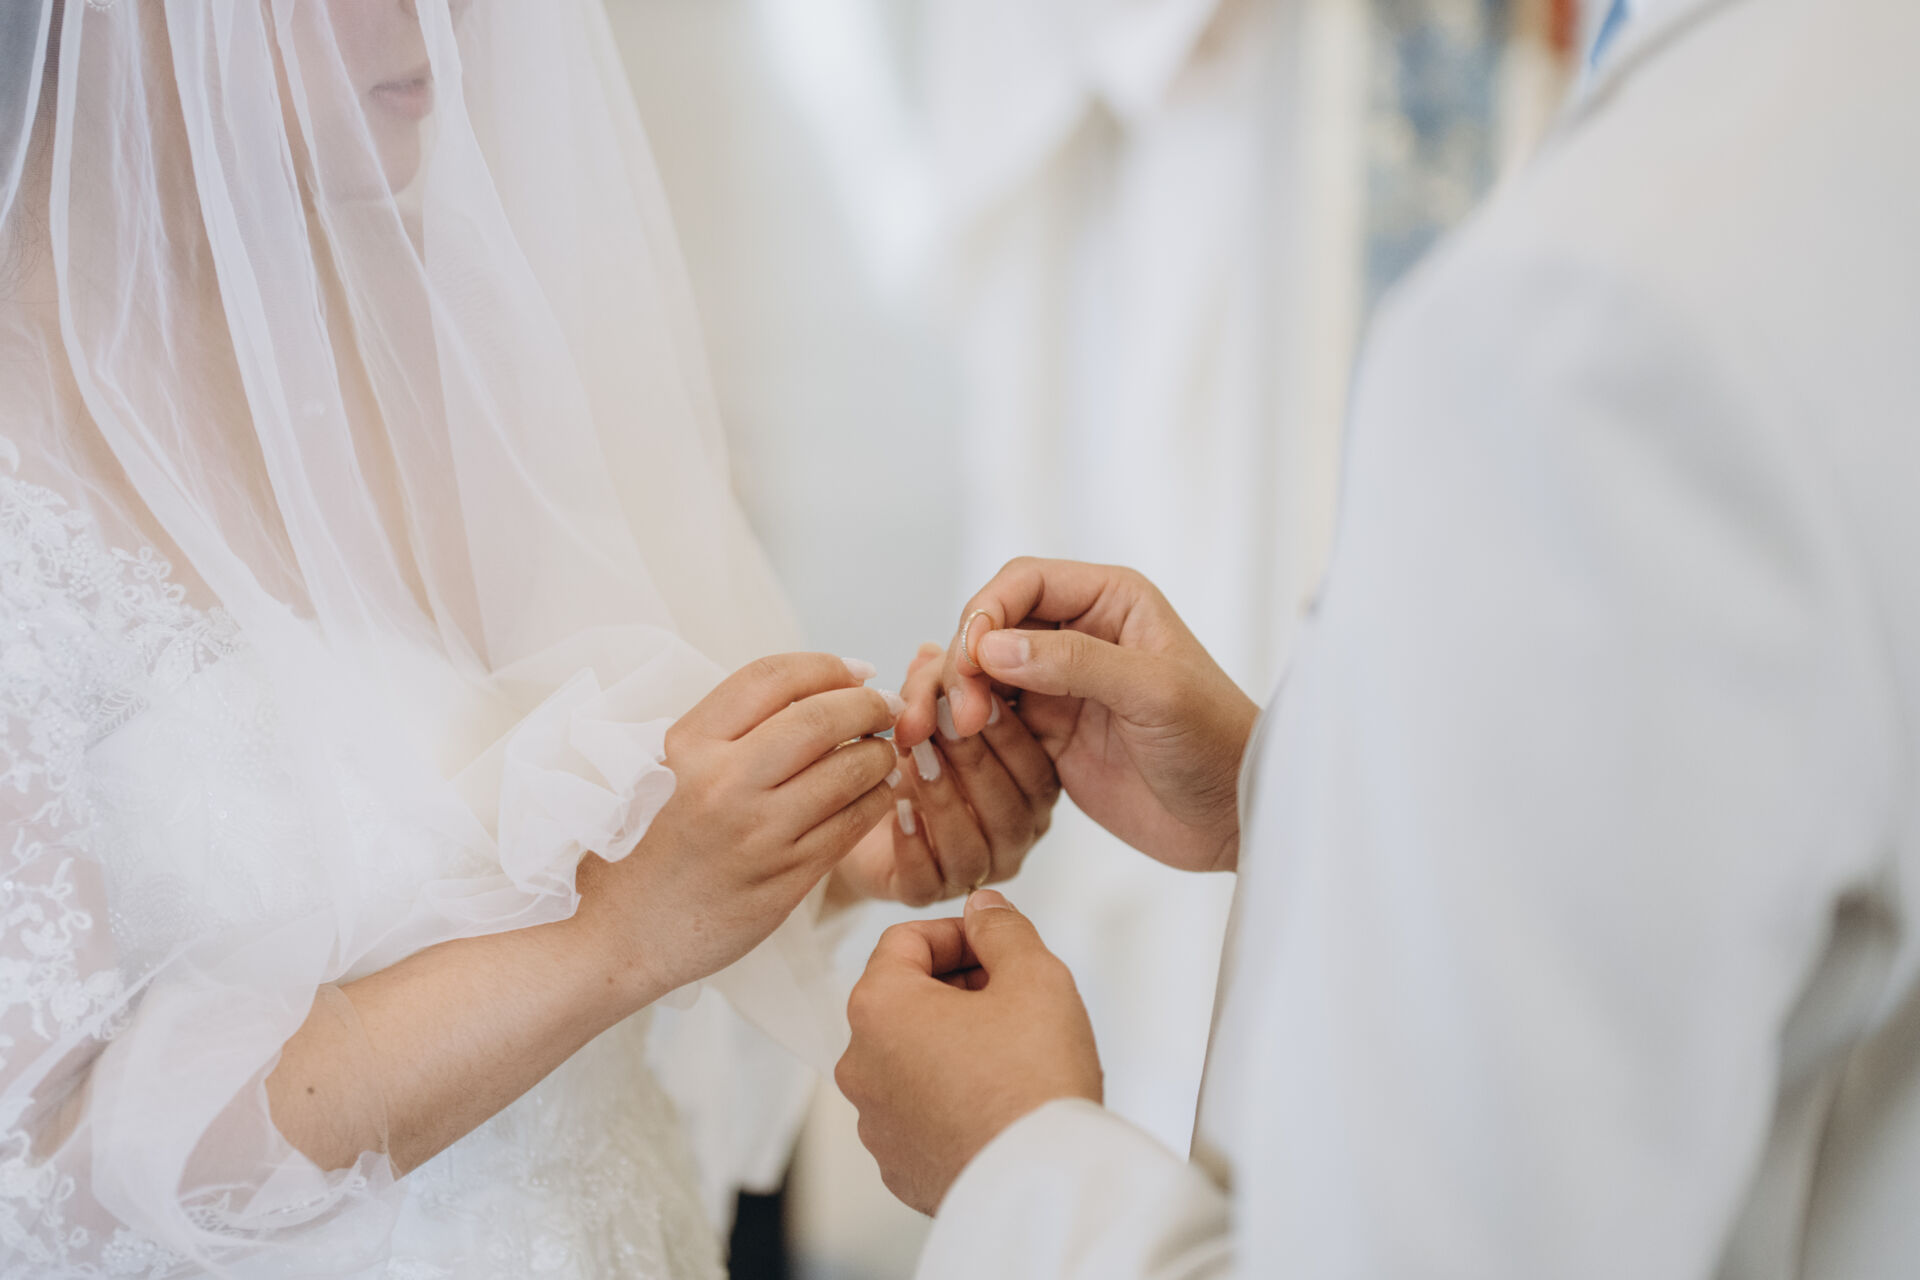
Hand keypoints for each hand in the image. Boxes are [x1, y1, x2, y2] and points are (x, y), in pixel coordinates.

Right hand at [572, 653, 900, 1003]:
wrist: (617, 933)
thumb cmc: (646, 844)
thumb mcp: (667, 768)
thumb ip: (730, 731)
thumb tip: (817, 692)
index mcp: (688, 745)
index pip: (773, 678)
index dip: (827, 666)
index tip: (856, 672)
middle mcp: (724, 783)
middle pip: (822, 718)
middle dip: (869, 704)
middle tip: (887, 706)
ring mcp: (759, 834)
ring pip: (850, 771)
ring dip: (880, 753)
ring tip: (884, 751)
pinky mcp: (785, 880)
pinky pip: (852, 825)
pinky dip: (876, 800)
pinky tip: (876, 793)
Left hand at [832, 643, 1061, 904]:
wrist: (851, 801)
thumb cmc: (907, 749)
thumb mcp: (926, 706)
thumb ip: (939, 683)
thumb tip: (932, 651)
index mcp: (1029, 792)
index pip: (1037, 770)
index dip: (1009, 733)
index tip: (975, 696)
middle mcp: (1013, 836)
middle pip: (1011, 810)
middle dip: (976, 760)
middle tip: (942, 721)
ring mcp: (973, 871)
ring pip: (974, 847)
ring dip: (945, 797)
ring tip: (914, 758)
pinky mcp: (924, 894)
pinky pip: (928, 880)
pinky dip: (912, 843)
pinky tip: (897, 807)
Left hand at [836, 890, 1101, 1213]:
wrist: (1044, 1185)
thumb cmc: (1036, 1078)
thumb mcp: (1034, 975)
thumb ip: (1002, 927)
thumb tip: (981, 908)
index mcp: (878, 1008)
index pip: (906, 940)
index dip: (960, 934)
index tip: (1001, 948)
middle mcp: (860, 1064)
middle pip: (905, 1000)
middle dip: (959, 989)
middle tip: (1016, 999)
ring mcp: (874, 1122)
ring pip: (911, 1058)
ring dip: (954, 1043)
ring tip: (1014, 1054)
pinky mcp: (899, 1166)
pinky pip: (919, 1112)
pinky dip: (951, 1097)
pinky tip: (999, 1101)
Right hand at [897, 559, 1256, 871]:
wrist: (1235, 820)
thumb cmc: (1218, 744)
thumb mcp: (1154, 693)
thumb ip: (1076, 662)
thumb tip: (993, 647)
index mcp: (1111, 601)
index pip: (1023, 582)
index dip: (986, 613)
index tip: (970, 659)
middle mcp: (1080, 634)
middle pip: (991, 626)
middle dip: (965, 660)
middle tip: (962, 712)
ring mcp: (1060, 686)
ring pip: (982, 674)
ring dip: (958, 697)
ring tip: (955, 732)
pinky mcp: (1048, 735)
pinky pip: (991, 721)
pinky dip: (968, 731)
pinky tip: (958, 750)